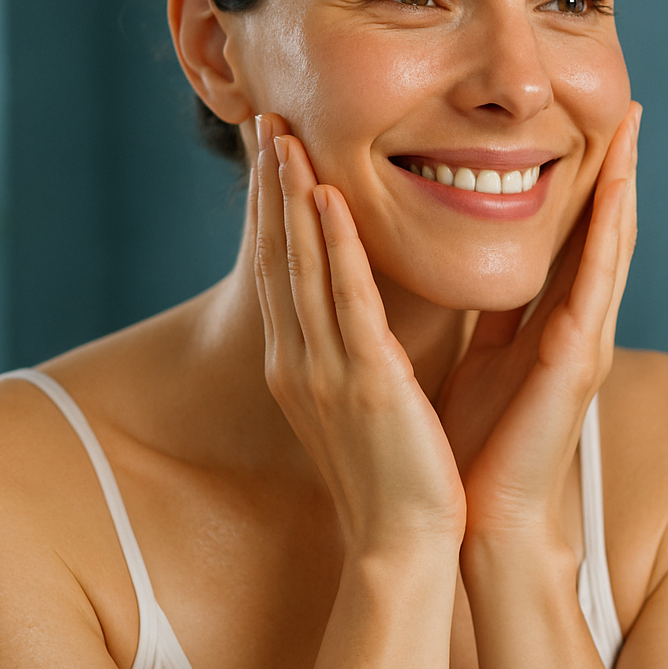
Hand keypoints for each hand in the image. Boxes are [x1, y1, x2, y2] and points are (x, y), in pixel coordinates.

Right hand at [252, 114, 464, 556]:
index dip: (271, 210)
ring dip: (290, 196)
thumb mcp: (359, 402)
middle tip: (263, 122)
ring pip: (302, 266)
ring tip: (283, 136)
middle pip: (278, 257)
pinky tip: (324, 196)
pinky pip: (345, 299)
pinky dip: (333, 244)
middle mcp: (298, 363)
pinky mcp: (365, 381)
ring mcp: (325, 372)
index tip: (270, 154)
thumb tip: (359, 312)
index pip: (279, 271)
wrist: (404, 545)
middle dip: (268, 188)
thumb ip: (352, 352)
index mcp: (298, 367)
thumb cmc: (393, 475)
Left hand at [435, 103, 640, 548]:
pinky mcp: (574, 364)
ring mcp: (584, 343)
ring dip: (623, 187)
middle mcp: (578, 326)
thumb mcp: (482, 356)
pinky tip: (613, 196)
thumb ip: (493, 314)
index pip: (576, 237)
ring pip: (609, 248)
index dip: (588, 181)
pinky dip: (606, 237)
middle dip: (618, 169)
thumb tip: (481, 269)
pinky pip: (593, 287)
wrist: (480, 517)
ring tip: (631, 131)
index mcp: (551, 322)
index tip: (594, 126)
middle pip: (605, 232)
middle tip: (631, 107)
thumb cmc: (477, 441)